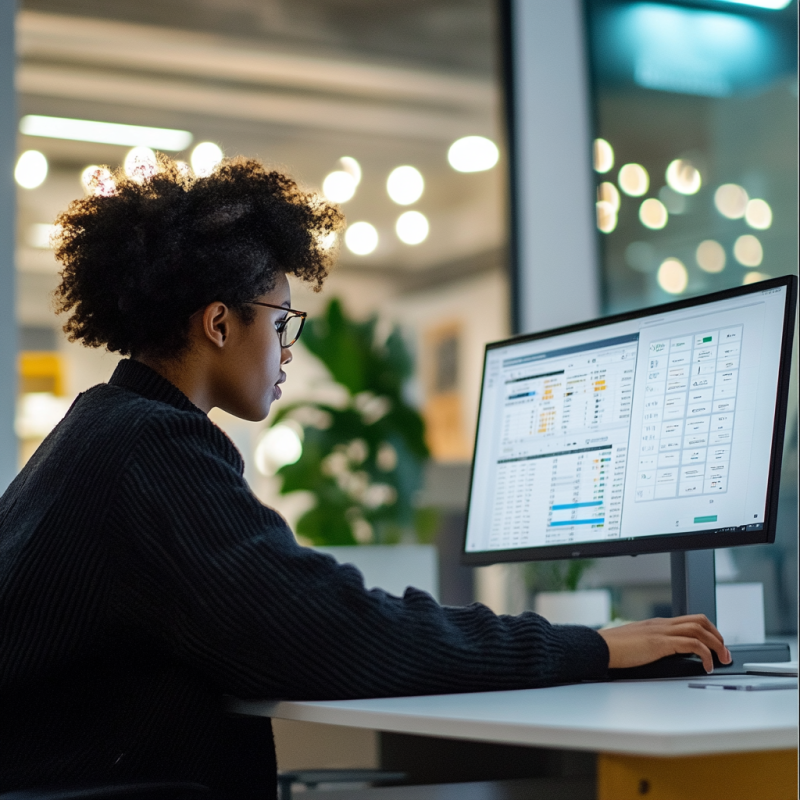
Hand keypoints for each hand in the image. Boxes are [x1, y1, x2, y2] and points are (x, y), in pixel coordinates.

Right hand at [598, 615, 730, 672]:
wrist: (600, 647)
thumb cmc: (613, 649)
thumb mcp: (636, 645)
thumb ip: (650, 647)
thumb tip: (662, 658)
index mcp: (657, 625)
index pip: (690, 620)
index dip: (708, 632)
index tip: (715, 646)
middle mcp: (662, 625)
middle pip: (700, 620)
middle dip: (718, 636)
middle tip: (725, 654)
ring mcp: (661, 631)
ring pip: (700, 629)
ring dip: (717, 645)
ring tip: (722, 660)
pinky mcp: (660, 642)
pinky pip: (692, 644)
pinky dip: (705, 655)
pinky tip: (706, 666)